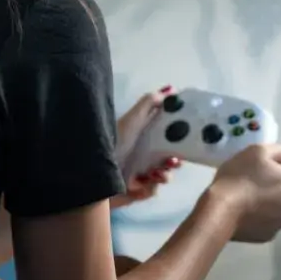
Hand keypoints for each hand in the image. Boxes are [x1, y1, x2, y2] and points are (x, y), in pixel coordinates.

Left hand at [113, 87, 179, 207]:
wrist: (93, 173)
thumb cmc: (114, 142)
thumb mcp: (132, 119)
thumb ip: (150, 103)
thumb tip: (172, 88)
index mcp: (144, 137)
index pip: (169, 137)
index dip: (180, 138)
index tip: (187, 139)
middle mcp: (144, 155)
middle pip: (170, 158)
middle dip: (176, 160)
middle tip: (174, 160)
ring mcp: (141, 174)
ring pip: (164, 176)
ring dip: (165, 174)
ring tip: (158, 173)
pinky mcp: (136, 190)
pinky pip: (153, 190)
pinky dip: (150, 187)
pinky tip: (144, 182)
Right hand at [211, 144, 280, 243]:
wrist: (221, 210)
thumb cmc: (237, 177)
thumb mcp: (256, 152)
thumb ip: (280, 151)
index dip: (269, 168)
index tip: (253, 170)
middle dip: (271, 187)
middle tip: (248, 185)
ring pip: (276, 208)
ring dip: (266, 204)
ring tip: (245, 201)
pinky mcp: (268, 236)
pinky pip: (266, 223)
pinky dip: (259, 219)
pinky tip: (245, 214)